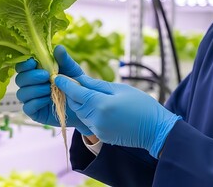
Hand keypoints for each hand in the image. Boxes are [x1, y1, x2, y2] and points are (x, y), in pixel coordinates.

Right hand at [15, 45, 92, 135]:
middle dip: (31, 77)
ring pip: (21, 93)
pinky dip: (37, 102)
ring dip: (35, 90)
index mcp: (36, 71)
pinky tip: (48, 99)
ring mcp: (31, 99)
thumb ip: (64, 60)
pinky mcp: (34, 112)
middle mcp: (30, 84)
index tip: (34, 62)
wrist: (83, 103)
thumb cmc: (74, 83)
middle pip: (19, 79)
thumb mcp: (72, 70)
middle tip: (46, 76)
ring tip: (50, 89)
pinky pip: (27, 107)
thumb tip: (58, 48)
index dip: (24, 64)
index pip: (22, 67)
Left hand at [55, 75, 180, 157]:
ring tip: (84, 93)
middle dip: (71, 94)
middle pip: (75, 104)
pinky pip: (89, 122)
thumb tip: (80, 79)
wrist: (155, 130)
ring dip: (80, 103)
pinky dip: (88, 113)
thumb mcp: (120, 89)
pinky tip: (97, 106)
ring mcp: (98, 130)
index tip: (56, 76)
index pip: (76, 92)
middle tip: (69, 82)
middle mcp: (95, 119)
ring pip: (80, 113)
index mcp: (101, 104)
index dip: (65, 84)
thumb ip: (97, 85)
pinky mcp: (101, 136)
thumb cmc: (142, 105)